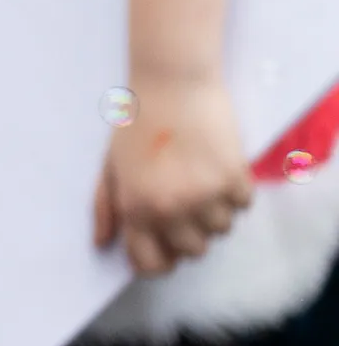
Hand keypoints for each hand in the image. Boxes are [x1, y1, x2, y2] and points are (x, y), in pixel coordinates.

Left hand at [93, 72, 252, 276]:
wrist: (172, 80)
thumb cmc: (136, 120)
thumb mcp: (110, 163)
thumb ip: (105, 206)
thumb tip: (101, 243)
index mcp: (136, 207)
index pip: (152, 265)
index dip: (157, 259)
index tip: (162, 245)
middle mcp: (172, 209)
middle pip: (193, 252)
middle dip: (188, 232)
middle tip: (182, 201)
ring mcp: (206, 195)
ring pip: (221, 230)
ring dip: (213, 211)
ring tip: (199, 178)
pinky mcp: (234, 177)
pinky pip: (242, 205)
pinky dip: (234, 192)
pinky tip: (218, 166)